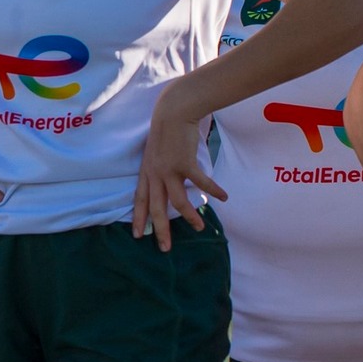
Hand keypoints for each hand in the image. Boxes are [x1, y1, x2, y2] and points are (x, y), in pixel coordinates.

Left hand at [132, 82, 221, 250]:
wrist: (172, 113)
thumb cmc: (166, 133)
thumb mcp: (156, 154)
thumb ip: (160, 170)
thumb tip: (168, 183)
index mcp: (146, 173)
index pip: (140, 200)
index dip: (139, 218)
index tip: (138, 235)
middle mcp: (154, 175)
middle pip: (156, 208)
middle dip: (160, 229)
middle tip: (165, 248)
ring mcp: (168, 170)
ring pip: (178, 201)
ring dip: (189, 216)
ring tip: (200, 228)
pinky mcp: (184, 164)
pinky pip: (200, 183)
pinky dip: (213, 191)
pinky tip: (224, 197)